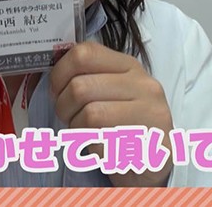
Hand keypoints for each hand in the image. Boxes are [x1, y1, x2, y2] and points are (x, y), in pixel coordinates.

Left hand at [50, 42, 173, 186]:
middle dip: (63, 106)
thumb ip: (89, 77)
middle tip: (68, 117)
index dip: (60, 72)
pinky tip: (101, 147)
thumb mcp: (113, 91)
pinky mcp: (148, 142)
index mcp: (130, 66)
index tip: (57, 90)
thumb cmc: (125, 124)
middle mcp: (143, 85)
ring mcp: (149, 113)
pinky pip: (105, 141)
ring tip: (85, 133)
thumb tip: (53, 76)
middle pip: (80, 87)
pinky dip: (92, 146)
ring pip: (90, 114)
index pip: (85, 53)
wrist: (158, 159)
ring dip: (77, 128)